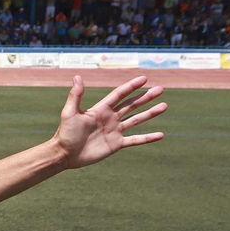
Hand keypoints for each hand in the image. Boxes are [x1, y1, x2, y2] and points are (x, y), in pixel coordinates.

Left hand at [52, 74, 166, 168]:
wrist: (65, 154)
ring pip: (137, 120)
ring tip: (164, 106)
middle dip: (145, 97)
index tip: (144, 79)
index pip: (119, 94)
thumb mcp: (69, 112)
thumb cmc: (65, 132)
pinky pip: (136, 140)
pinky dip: (148, 138)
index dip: (131, 86)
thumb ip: (75, 95)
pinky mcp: (117, 144)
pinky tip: (160, 134)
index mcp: (101, 109)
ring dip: (150, 113)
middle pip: (132, 105)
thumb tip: (77, 76)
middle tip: (160, 89)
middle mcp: (110, 118)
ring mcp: (115, 131)